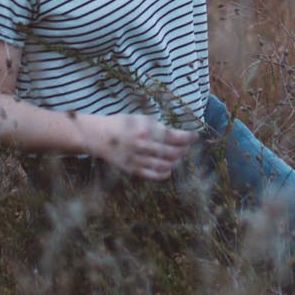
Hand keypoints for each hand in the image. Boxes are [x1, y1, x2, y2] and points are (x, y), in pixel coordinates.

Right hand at [80, 113, 196, 180]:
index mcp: (146, 130)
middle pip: (173, 152)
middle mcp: (144, 146)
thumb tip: (177, 134)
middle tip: (187, 146)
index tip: (195, 136)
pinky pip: (154, 175)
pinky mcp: (133, 169)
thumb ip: (158, 127)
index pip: (174, 136)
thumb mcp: (140, 119)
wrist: (99, 136)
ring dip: (176, 161)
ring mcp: (138, 159)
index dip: (188, 137)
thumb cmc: (121, 124)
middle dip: (184, 149)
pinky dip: (165, 173)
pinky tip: (168, 168)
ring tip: (178, 156)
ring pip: (166, 164)